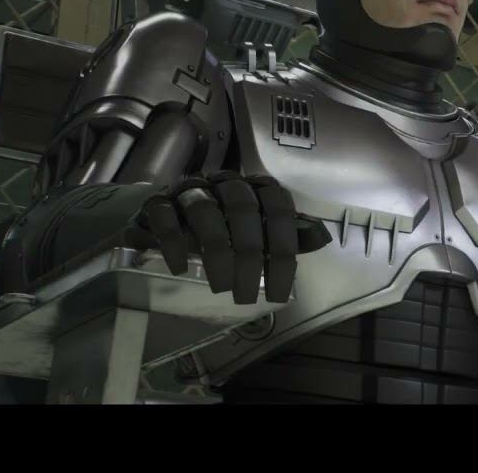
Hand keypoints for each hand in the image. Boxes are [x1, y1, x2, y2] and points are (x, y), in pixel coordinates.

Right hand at [129, 172, 331, 303]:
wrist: (164, 218)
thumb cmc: (219, 226)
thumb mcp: (256, 231)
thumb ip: (287, 234)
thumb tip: (322, 238)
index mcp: (253, 187)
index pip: (276, 205)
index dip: (283, 246)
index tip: (281, 289)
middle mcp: (222, 182)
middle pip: (242, 208)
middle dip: (249, 254)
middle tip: (248, 295)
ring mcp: (188, 190)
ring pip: (205, 211)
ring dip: (217, 252)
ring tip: (221, 288)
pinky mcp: (156, 203)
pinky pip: (165, 217)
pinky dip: (173, 242)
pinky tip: (179, 269)